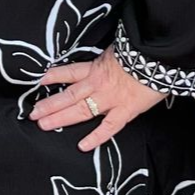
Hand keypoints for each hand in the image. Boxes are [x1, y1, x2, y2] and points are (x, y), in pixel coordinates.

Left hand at [28, 44, 165, 151]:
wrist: (161, 56)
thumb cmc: (143, 50)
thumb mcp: (121, 48)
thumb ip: (110, 57)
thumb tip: (108, 56)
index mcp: (98, 67)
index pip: (70, 72)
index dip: (55, 76)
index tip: (40, 81)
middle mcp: (99, 84)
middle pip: (69, 96)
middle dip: (50, 104)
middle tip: (33, 113)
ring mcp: (111, 99)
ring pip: (81, 110)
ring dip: (61, 118)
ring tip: (44, 124)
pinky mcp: (126, 110)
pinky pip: (108, 127)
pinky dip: (96, 138)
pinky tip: (82, 146)